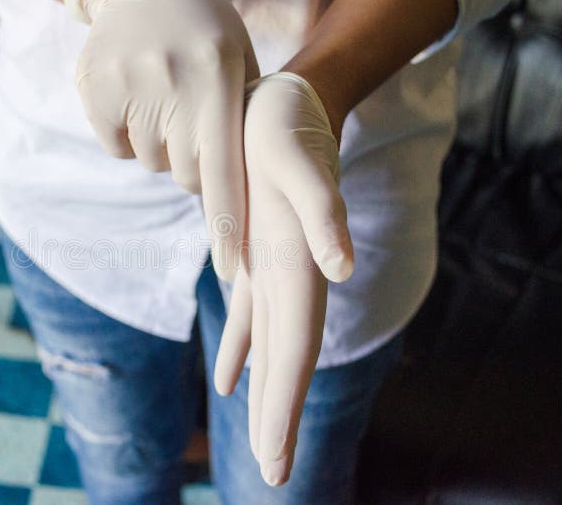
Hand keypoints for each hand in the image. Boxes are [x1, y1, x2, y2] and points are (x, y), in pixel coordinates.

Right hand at [73, 0, 258, 279]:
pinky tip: (135, 95)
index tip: (233, 270)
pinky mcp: (93, 90)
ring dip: (159, 143)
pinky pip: (116, 147)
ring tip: (163, 95)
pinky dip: (126, 133)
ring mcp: (127, 86)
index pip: (224, 172)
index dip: (227, 226)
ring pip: (151, 162)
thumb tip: (230, 199)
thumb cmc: (206, 34)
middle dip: (193, 161)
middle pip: (185, 175)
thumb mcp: (240, 66)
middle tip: (192, 118)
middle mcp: (172, 85)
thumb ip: (241, 126)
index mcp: (218, 81)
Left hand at [213, 72, 353, 485]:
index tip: (276, 461)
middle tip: (276, 475)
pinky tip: (228, 378)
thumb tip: (340, 269)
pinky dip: (240, 349)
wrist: (286, 101)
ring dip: (265, 392)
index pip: (294, 350)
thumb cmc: (287, 126)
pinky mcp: (255, 254)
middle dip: (279, 417)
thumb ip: (321, 213)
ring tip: (262, 440)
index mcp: (299, 265)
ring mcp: (273, 268)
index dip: (284, 405)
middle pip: (285, 359)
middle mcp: (290, 275)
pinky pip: (247, 315)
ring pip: (268, 344)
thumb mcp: (296, 159)